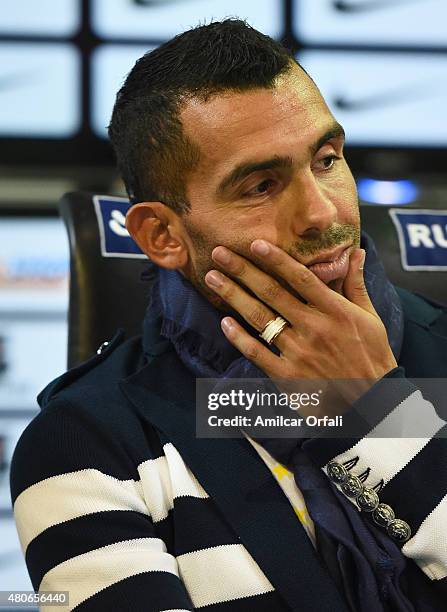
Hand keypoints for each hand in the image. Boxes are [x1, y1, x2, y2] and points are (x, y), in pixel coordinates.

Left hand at [204, 240, 397, 404]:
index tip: (255, 244)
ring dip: (233, 296)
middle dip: (243, 270)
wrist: (373, 402)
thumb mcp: (370, 318)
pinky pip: (257, 352)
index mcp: (335, 310)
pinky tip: (224, 322)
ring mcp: (299, 352)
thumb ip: (356, 284)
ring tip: (213, 279)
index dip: (276, 259)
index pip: (301, 278)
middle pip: (272, 292)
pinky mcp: (288, 375)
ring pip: (260, 318)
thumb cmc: (372, 356)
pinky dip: (239, 337)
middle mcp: (314, 327)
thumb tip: (356, 252)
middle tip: (219, 253)